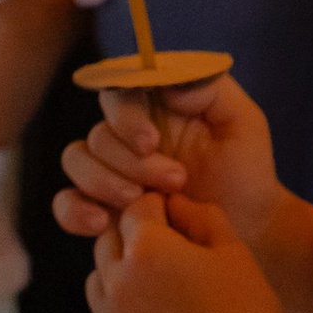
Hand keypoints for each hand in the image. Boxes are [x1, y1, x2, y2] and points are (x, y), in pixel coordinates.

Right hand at [58, 66, 283, 250]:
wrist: (247, 226)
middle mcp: (126, 135)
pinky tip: (101, 223)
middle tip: (175, 181)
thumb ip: (211, 89)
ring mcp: (111, 171)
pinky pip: (65, 202)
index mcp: (155, 106)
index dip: (126, 116)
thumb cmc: (246, 169)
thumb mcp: (243, 121)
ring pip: (76, 160)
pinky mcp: (102, 207)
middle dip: (131, 162)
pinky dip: (74, 210)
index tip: (151, 142)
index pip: (119, 91)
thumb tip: (165, 85)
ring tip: (141, 202)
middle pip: (99, 133)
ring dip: (104, 181)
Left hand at [89, 194, 294, 312]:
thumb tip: (171, 202)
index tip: (177, 216)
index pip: (138, 208)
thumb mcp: (233, 250)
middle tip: (169, 251)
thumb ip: (198, 215)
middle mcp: (116, 282)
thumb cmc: (248, 311)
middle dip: (135, 238)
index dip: (160, 207)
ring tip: (161, 289)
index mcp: (146, 248)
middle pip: (109, 241)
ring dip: (121, 275)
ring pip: (99, 282)